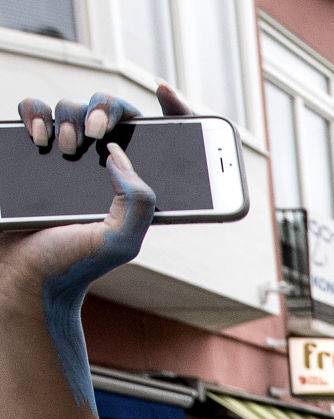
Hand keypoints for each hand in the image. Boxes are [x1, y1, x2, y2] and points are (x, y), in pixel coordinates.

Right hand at [0, 87, 183, 300]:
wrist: (24, 274)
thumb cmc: (74, 262)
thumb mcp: (120, 239)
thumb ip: (137, 200)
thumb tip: (121, 152)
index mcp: (137, 184)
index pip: (163, 138)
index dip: (173, 111)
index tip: (165, 94)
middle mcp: (104, 166)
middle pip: (113, 111)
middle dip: (108, 109)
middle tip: (97, 133)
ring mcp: (67, 156)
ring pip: (74, 108)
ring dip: (72, 117)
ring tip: (66, 148)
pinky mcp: (32, 151)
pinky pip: (35, 112)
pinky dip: (36, 114)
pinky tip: (39, 137)